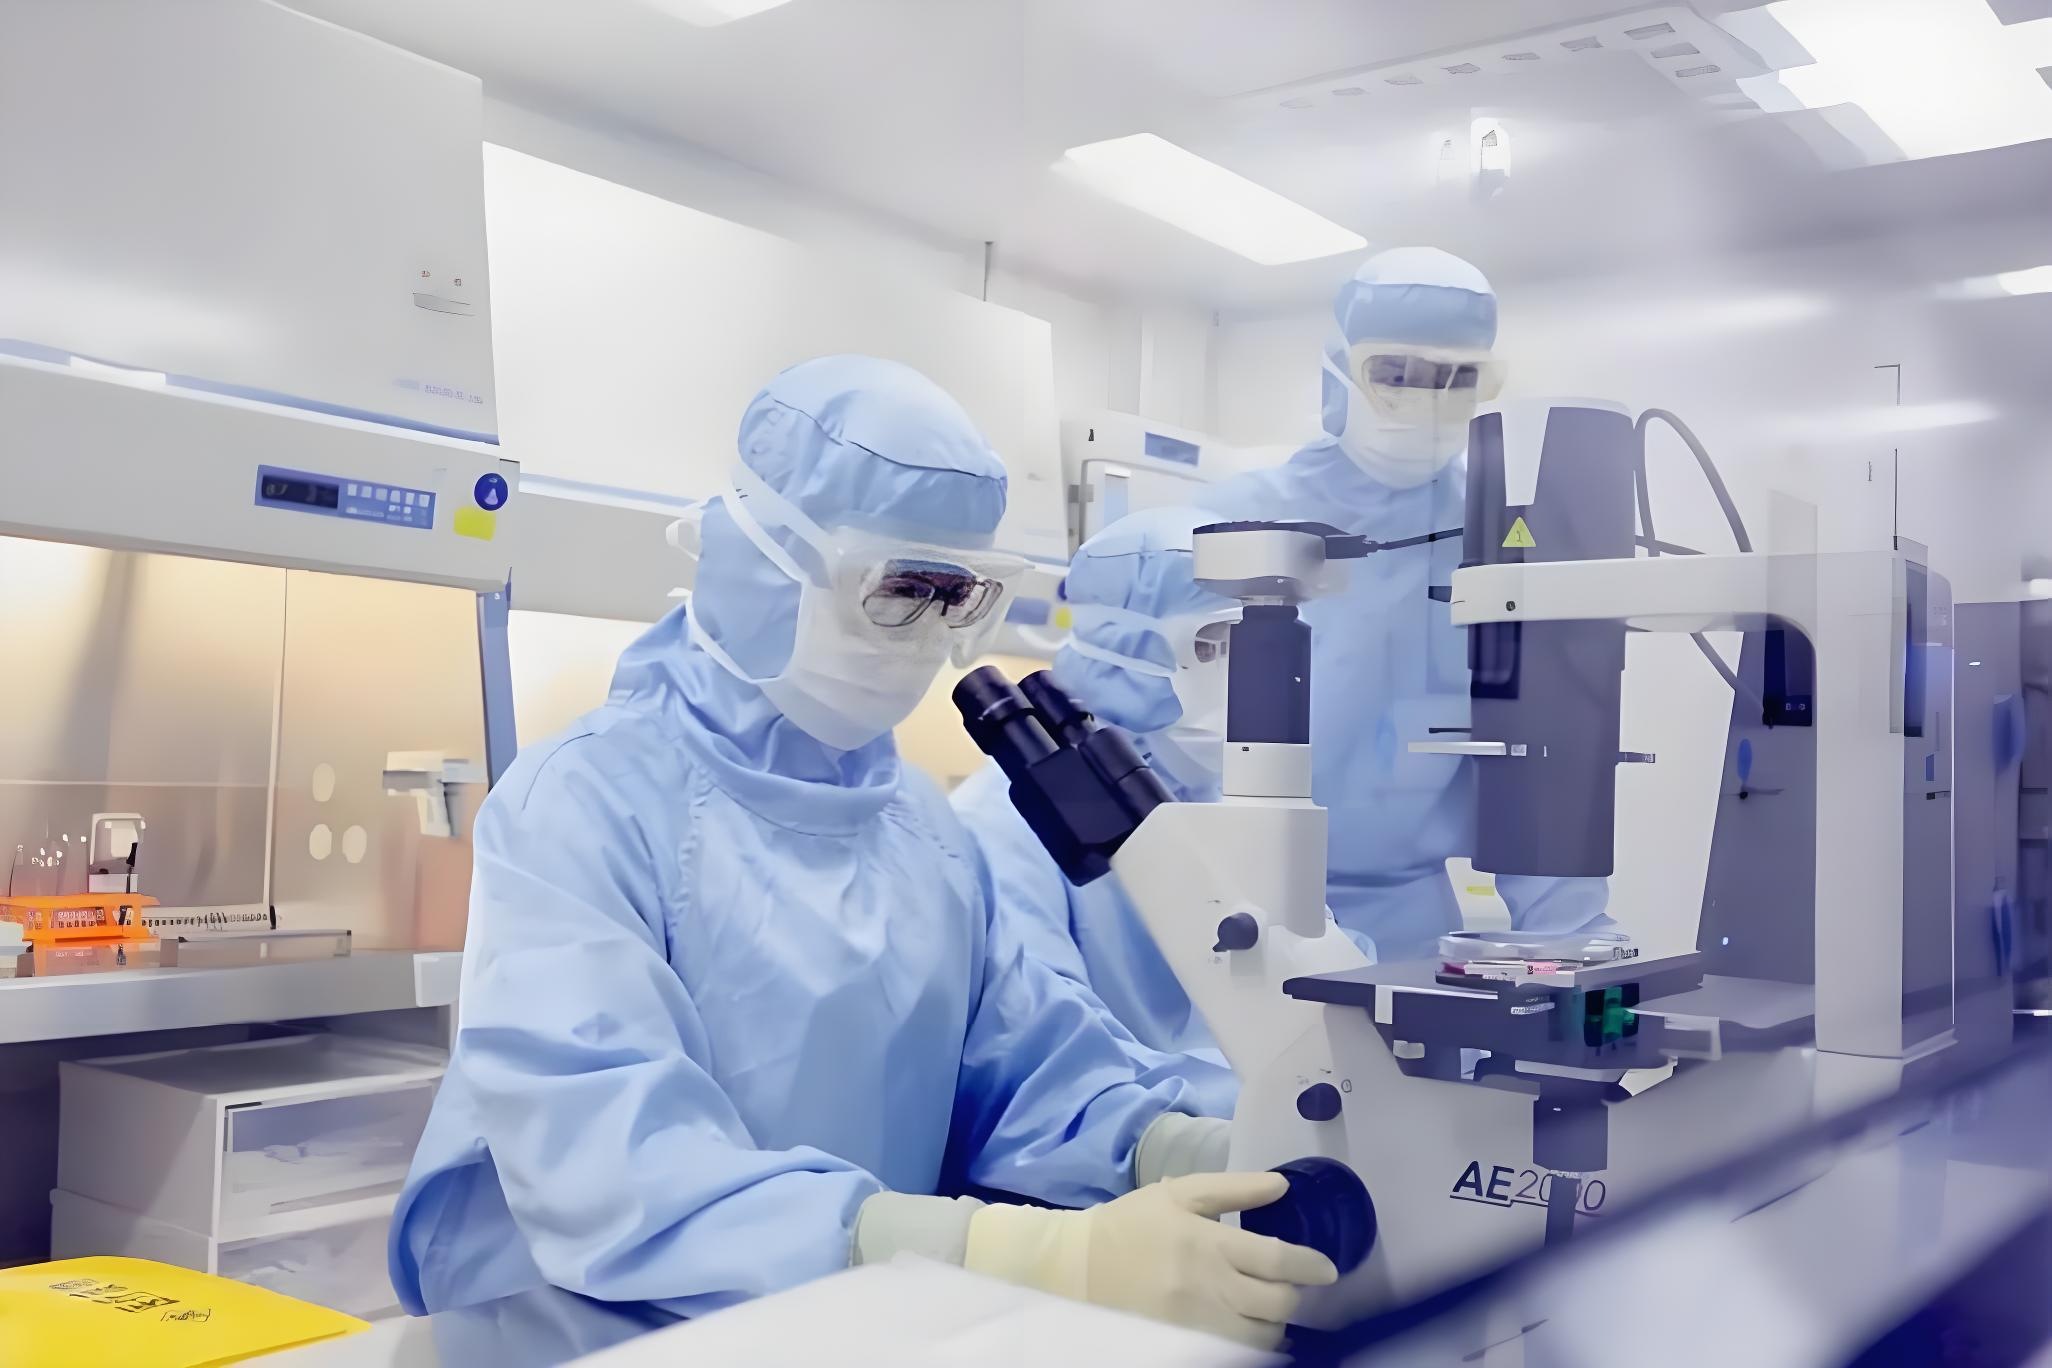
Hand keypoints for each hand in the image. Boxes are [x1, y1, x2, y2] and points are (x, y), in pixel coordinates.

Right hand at [966, 1170, 1338, 1347]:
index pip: (1278, 1259)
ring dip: (1275, 1323)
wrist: (1077, 1268)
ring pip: (1261, 1336)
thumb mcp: (1178, 1193)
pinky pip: (1236, 1351)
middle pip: (1277, 1304)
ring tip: (1269, 1308)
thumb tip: (1281, 1185)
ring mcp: (1198, 1322)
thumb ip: (1233, 1188)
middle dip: (1295, 1295)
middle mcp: (1209, 1287)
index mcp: (1209, 1243)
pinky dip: (1251, 1342)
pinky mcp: (1186, 1343)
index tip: (1327, 1269)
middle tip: (1292, 1285)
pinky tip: (1246, 1327)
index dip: (1312, 1266)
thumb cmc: (1131, 1223)